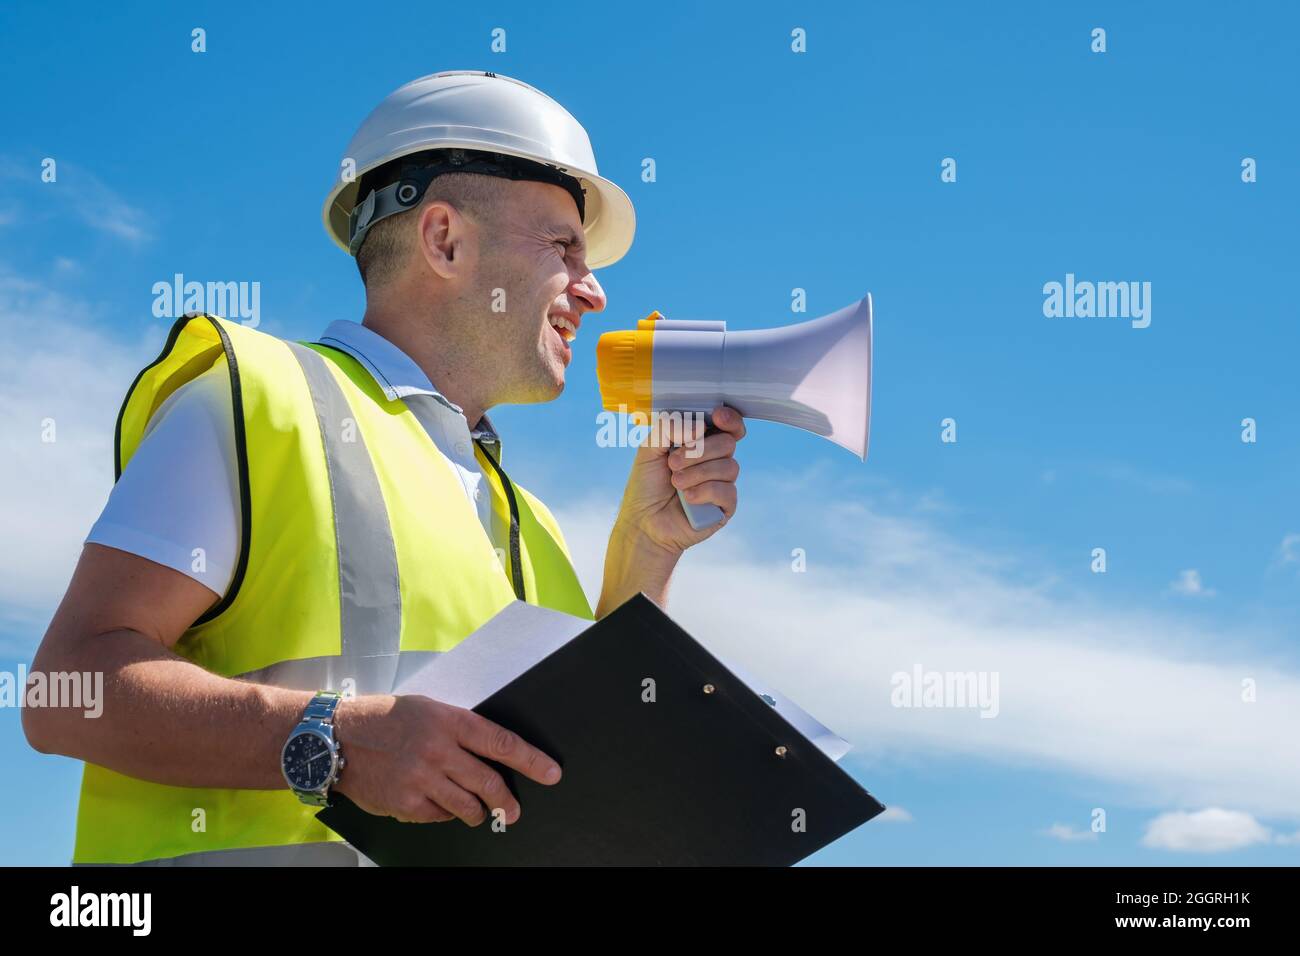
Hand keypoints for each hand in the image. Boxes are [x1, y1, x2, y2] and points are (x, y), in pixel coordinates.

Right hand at [332, 694, 561, 825]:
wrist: (337, 737)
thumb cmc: (385, 719)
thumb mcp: (428, 710)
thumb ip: (459, 729)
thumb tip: (491, 752)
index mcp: (449, 722)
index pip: (501, 742)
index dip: (531, 760)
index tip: (551, 773)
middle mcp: (438, 750)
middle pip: (488, 782)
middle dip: (506, 800)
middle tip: (513, 810)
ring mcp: (422, 778)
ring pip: (467, 805)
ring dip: (478, 812)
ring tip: (479, 811)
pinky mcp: (406, 802)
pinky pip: (439, 816)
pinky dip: (445, 814)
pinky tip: (438, 803)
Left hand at [614, 404, 746, 554]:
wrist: (642, 522)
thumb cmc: (646, 485)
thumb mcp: (649, 448)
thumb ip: (669, 428)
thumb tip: (701, 427)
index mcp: (701, 443)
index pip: (727, 426)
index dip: (729, 419)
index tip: (716, 417)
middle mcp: (715, 461)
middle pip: (728, 443)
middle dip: (699, 451)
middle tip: (673, 463)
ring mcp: (722, 484)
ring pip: (729, 467)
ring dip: (697, 473)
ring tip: (675, 483)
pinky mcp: (725, 507)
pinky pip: (728, 491)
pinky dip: (705, 491)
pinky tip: (688, 498)